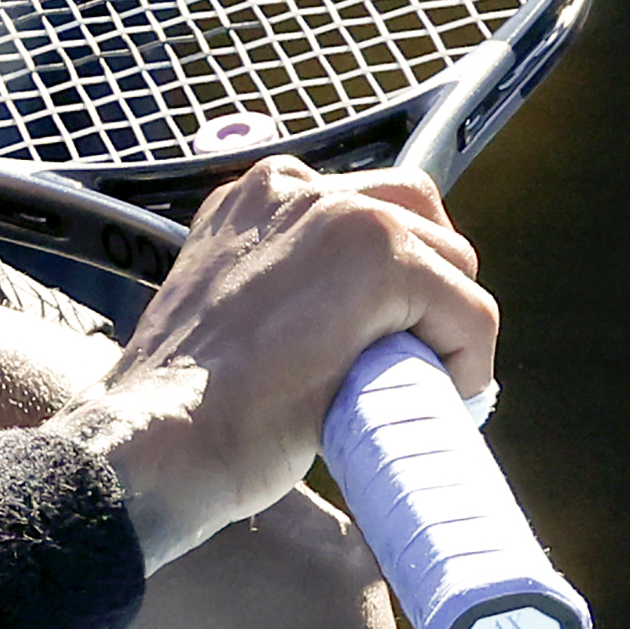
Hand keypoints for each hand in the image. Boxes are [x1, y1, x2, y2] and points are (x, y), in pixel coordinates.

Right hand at [56, 160, 495, 568]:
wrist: (158, 440)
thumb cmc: (185, 407)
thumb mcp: (232, 315)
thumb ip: (286, 292)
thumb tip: (351, 324)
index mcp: (256, 197)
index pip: (367, 208)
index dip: (394, 279)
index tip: (383, 337)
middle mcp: (296, 188)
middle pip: (420, 217)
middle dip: (431, 288)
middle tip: (411, 360)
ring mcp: (340, 215)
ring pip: (452, 265)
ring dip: (448, 327)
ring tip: (414, 388)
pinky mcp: (381, 261)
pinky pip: (470, 311)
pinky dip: (470, 360)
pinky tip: (437, 399)